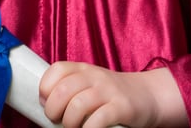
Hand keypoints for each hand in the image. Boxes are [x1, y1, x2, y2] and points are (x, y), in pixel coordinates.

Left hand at [39, 62, 187, 127]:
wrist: (148, 96)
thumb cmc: (111, 94)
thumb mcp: (89, 83)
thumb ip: (68, 87)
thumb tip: (42, 103)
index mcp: (83, 68)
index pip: (56, 70)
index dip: (45, 88)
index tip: (46, 102)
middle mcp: (94, 76)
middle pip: (63, 91)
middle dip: (53, 110)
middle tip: (57, 120)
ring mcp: (108, 91)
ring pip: (77, 106)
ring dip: (69, 123)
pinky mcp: (121, 107)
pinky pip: (97, 120)